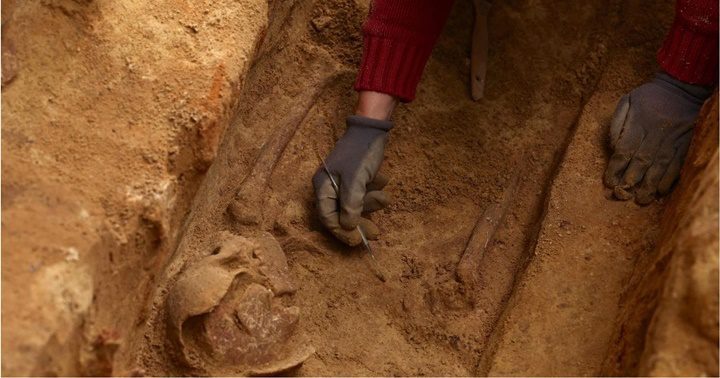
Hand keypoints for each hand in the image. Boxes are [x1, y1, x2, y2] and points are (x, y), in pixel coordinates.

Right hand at [313, 115, 392, 245]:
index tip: (357, 241)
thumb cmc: (361, 152)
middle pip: (342, 214)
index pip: (327, 218)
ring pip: (356, 205)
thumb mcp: (356, 180)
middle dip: (360, 222)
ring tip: (384, 195)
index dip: (342, 232)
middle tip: (376, 232)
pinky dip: (374, 191)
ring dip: (371, 203)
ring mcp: (343, 182)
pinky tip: (383, 180)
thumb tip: (347, 227)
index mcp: (323, 186)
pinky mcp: (356, 178)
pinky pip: (363, 193)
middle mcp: (330, 186)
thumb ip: (351, 204)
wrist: (373, 127)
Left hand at [604, 72, 711, 204]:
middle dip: (631, 180)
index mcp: (639, 122)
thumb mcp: (628, 101)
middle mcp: (657, 132)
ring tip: (641, 199)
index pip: (624, 150)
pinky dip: (669, 179)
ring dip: (650, 185)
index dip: (615, 168)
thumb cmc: (650, 96)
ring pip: (660, 165)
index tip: (609, 182)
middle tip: (623, 195)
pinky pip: (678, 164)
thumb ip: (617, 124)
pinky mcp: (688, 142)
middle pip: (642, 161)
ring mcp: (674, 138)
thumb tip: (612, 147)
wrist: (682, 86)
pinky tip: (661, 191)